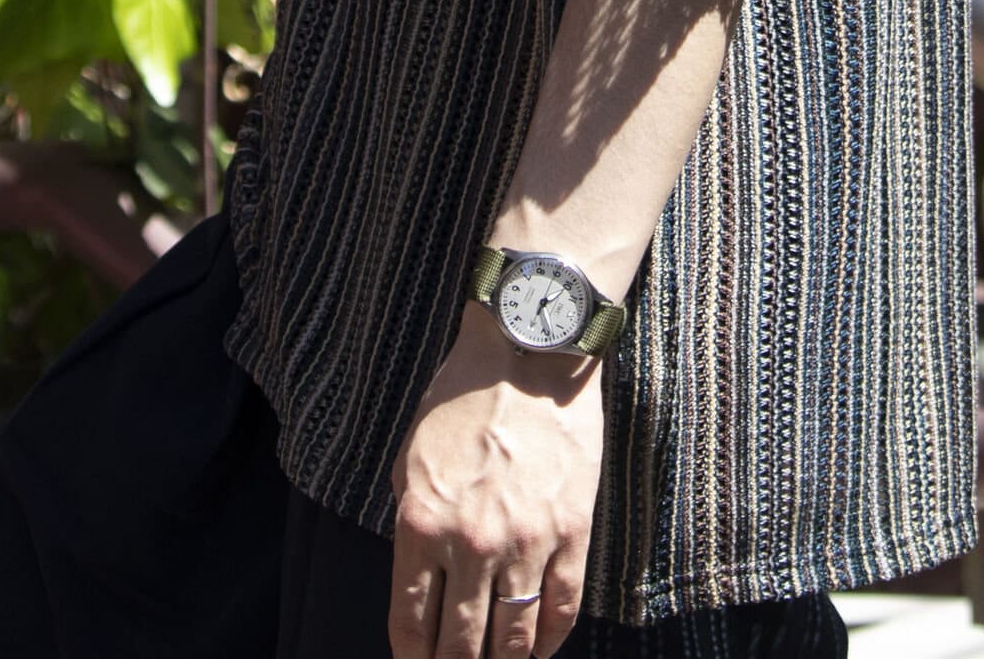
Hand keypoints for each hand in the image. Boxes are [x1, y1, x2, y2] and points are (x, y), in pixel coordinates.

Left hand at [388, 301, 604, 658]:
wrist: (528, 354)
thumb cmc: (462, 401)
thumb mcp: (412, 462)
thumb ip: (413, 528)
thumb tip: (420, 589)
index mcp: (422, 526)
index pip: (411, 627)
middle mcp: (471, 545)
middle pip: (460, 646)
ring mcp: (526, 541)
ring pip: (514, 638)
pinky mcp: (572, 530)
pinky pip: (563, 606)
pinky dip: (551, 639)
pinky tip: (541, 648)